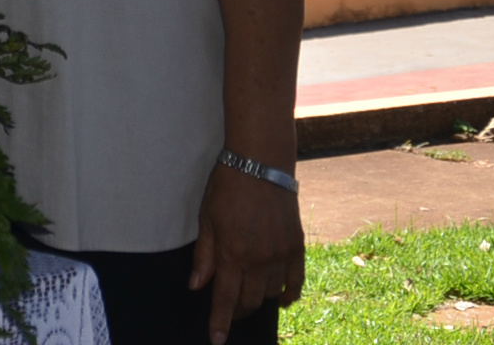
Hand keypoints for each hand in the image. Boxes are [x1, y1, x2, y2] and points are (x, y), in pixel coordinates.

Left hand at [190, 163, 305, 341]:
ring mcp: (281, 256)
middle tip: (228, 312)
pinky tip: (281, 299)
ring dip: (258, 301)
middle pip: (249, 301)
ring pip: (271, 295)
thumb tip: (196, 286)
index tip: (216, 340)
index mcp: (232, 254)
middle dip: (237, 312)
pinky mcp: (297, 248)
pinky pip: (296, 282)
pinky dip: (288, 295)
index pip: (224, 299)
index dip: (220, 322)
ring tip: (248, 300)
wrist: (260, 166)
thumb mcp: (206, 220)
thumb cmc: (227, 189)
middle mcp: (259, 261)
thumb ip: (203, 256)